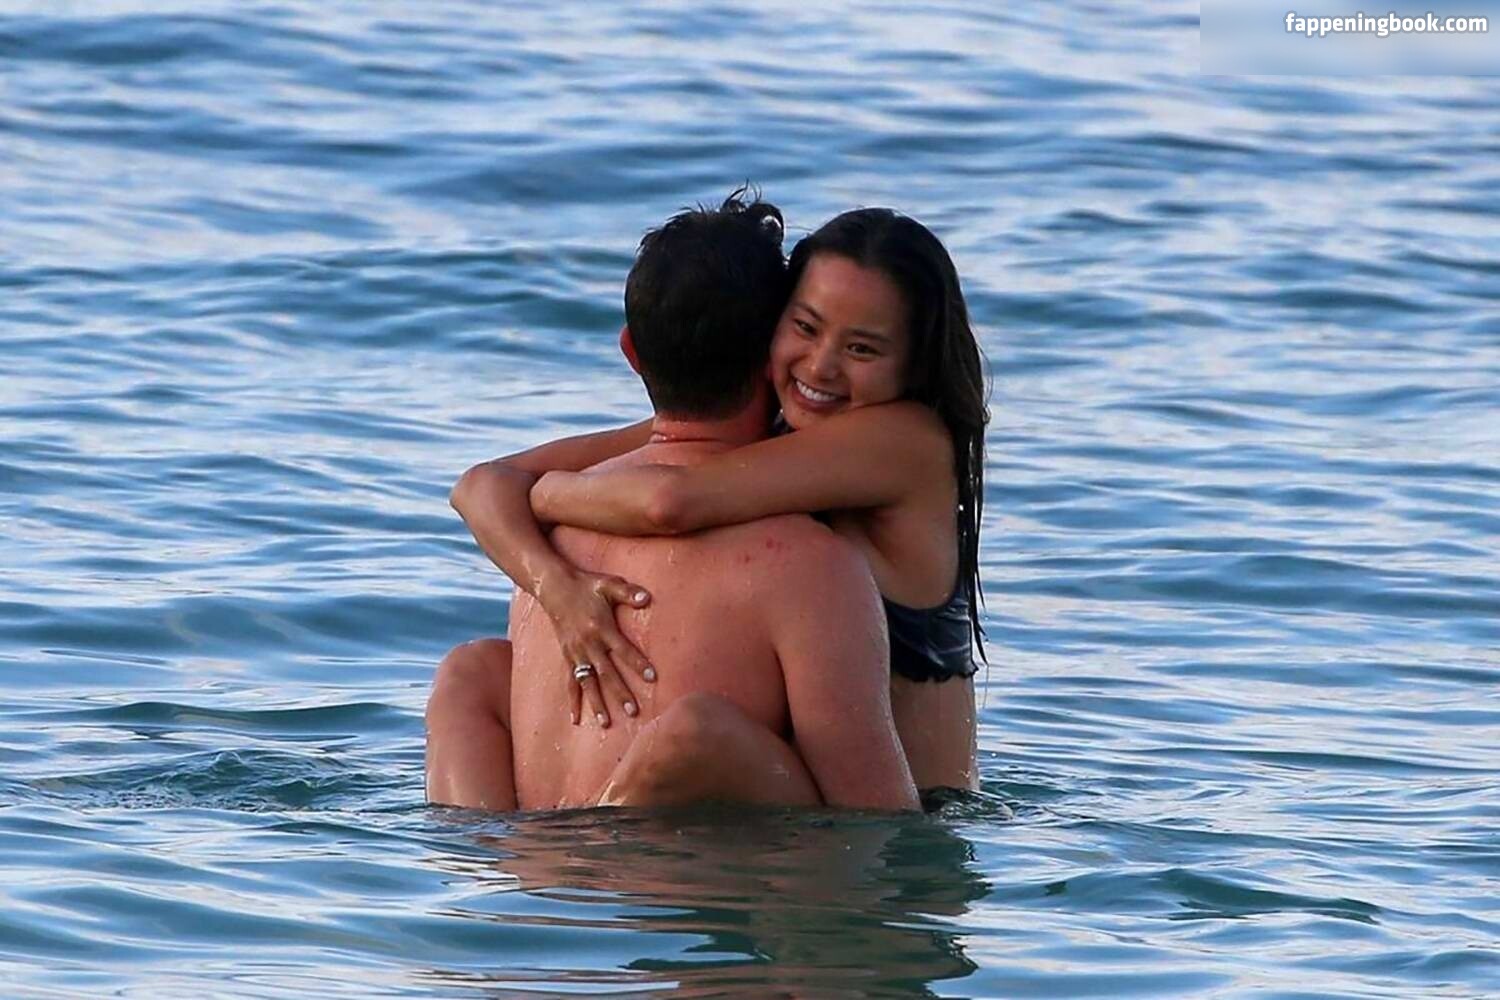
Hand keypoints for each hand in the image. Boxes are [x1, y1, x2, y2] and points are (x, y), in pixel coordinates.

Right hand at [537, 567, 654, 727]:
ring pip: (588, 682)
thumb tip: (646, 598)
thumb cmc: (586, 585)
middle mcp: (588, 643)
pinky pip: (570, 681)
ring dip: (596, 703)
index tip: (652, 678)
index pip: (623, 649)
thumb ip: (628, 592)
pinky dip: (573, 700)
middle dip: (620, 692)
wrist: (554, 587)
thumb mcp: (609, 584)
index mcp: (601, 627)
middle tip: (633, 711)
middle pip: (606, 672)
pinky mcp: (567, 656)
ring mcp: (576, 652)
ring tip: (606, 723)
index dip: (638, 663)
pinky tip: (575, 718)